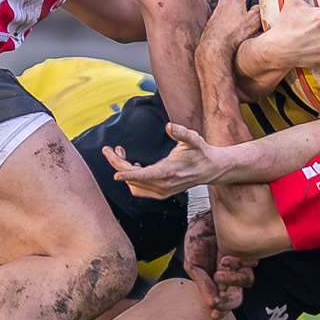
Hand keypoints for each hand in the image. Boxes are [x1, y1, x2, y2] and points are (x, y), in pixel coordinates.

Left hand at [104, 123, 227, 198]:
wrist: (211, 169)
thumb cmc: (201, 152)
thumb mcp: (193, 139)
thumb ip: (181, 132)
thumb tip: (169, 126)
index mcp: (170, 171)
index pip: (145, 175)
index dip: (129, 174)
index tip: (115, 175)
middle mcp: (164, 184)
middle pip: (134, 178)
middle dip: (118, 164)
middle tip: (108, 150)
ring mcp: (162, 191)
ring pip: (134, 185)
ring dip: (124, 170)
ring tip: (120, 153)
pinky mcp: (161, 193)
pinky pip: (139, 189)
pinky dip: (132, 178)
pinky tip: (133, 165)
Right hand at [182, 212, 254, 317]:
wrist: (205, 216)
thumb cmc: (197, 239)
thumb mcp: (193, 264)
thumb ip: (203, 284)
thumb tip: (211, 305)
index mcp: (216, 282)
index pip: (223, 302)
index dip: (222, 310)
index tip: (215, 314)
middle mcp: (230, 276)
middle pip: (237, 298)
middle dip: (229, 301)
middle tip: (218, 295)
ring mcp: (241, 264)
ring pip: (247, 281)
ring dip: (233, 279)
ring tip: (220, 266)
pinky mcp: (249, 251)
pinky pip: (251, 263)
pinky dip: (239, 262)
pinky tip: (226, 256)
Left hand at [197, 0, 260, 70]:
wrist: (214, 46)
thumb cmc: (234, 33)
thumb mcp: (254, 21)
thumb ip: (258, 11)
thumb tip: (259, 7)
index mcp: (234, 1)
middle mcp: (222, 5)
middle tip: (243, 7)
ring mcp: (214, 15)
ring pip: (222, 7)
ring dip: (228, 11)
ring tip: (236, 20)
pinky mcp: (210, 26)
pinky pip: (217, 19)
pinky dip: (222, 22)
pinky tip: (228, 31)